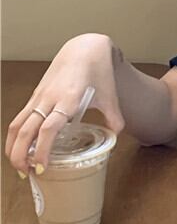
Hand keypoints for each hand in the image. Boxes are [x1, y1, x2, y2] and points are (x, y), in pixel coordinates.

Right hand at [3, 34, 124, 174]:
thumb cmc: (98, 72)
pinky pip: (19, 118)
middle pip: (26, 130)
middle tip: (27, 174)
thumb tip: (117, 135)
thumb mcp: (110, 96)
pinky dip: (16, 136)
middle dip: (21, 155)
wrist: (84, 49)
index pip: (49, 128)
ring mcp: (39, 97)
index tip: (41, 167)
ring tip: (20, 167)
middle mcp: (49, 99)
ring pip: (17, 125)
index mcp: (69, 100)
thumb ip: (114, 117)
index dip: (43, 150)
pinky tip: (20, 149)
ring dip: (13, 148)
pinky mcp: (35, 96)